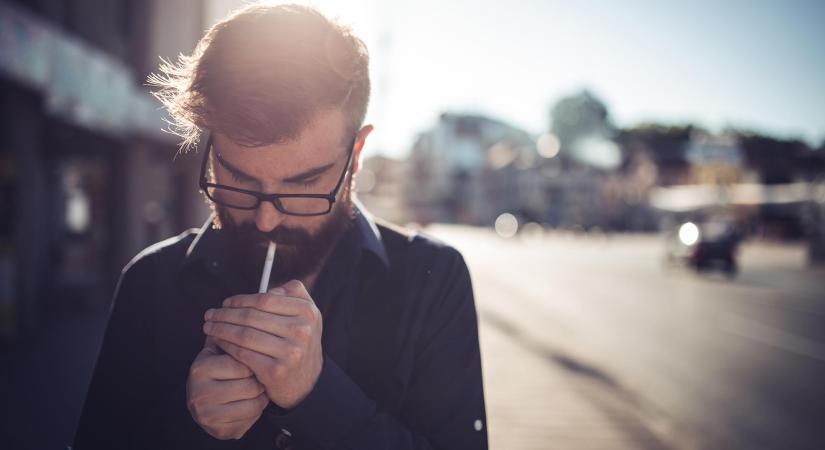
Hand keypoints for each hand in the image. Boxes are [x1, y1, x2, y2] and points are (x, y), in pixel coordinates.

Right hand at [186, 336, 268, 439]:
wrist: (209, 405)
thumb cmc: (222, 370)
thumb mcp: (221, 350)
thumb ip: (234, 331)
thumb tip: (255, 305)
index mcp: (200, 367)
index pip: (241, 360)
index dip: (256, 358)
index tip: (263, 354)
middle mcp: (199, 391)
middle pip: (249, 383)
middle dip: (261, 377)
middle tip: (265, 371)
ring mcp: (207, 413)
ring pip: (253, 402)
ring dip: (262, 393)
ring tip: (260, 385)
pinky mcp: (219, 429)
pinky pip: (252, 417)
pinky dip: (259, 408)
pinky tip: (256, 400)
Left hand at [203, 280, 323, 409]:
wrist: (307, 383)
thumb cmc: (300, 343)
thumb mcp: (307, 315)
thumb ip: (292, 293)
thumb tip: (265, 287)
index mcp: (307, 312)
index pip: (265, 300)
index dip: (241, 300)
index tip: (226, 303)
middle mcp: (301, 331)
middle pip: (252, 317)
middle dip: (225, 314)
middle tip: (210, 314)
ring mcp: (289, 352)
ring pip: (244, 335)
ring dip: (221, 329)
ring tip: (209, 327)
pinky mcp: (275, 371)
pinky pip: (243, 353)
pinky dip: (226, 346)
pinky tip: (218, 342)